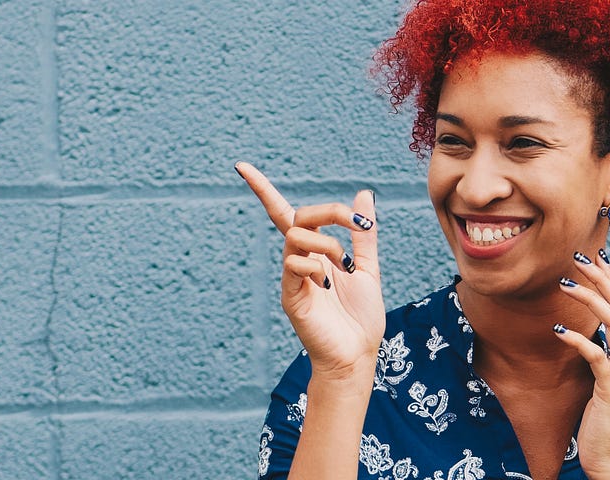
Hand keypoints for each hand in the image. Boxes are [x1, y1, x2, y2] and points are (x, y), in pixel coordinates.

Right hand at [237, 162, 385, 379]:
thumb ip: (364, 234)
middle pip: (297, 217)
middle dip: (329, 212)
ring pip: (296, 236)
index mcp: (315, 253)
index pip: (283, 214)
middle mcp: (299, 261)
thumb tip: (364, 194)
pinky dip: (315, 266)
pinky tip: (329, 285)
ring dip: (328, 243)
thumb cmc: (361, 317)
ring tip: (346, 267)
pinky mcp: (290, 297)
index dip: (262, 189)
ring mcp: (292, 278)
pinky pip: (294, 265)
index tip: (241, 166)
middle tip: (357, 224)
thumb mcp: (368, 267)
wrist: (358, 354)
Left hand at [553, 250, 609, 479]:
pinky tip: (559, 331)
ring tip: (565, 283)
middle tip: (579, 256)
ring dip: (590, 299)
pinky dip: (580, 341)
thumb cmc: (602, 426)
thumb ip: (599, 361)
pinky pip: (598, 358)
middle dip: (602, 278)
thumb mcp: (601, 386)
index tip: (595, 257)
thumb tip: (586, 337)